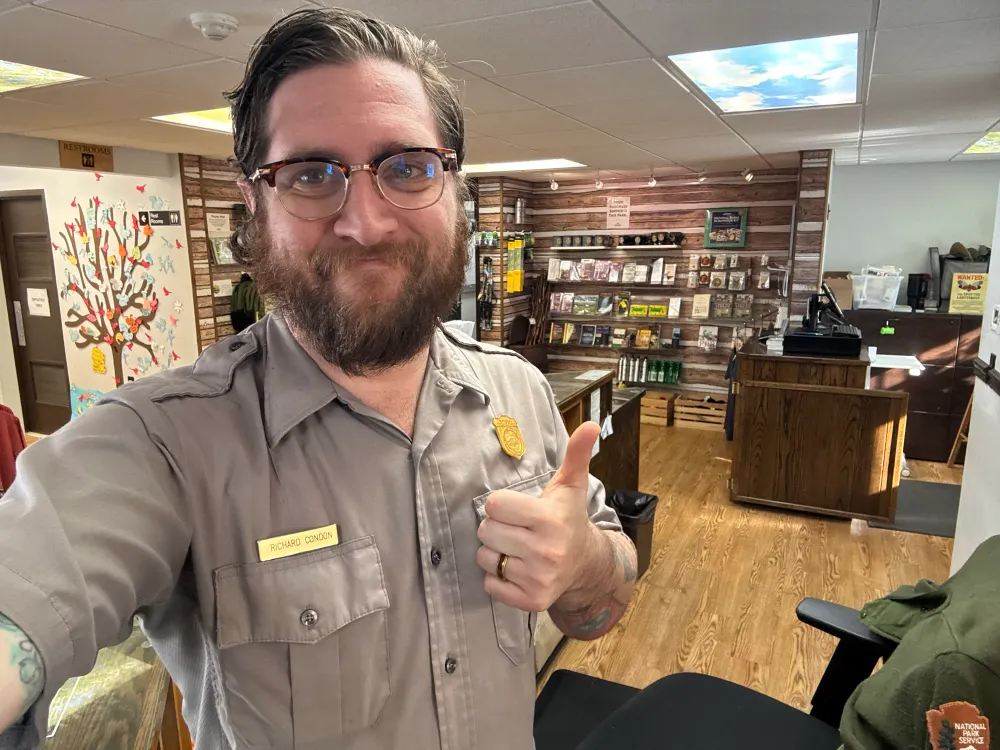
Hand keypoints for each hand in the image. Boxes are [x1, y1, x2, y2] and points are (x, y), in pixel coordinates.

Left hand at [476, 421, 601, 611]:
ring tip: (516, 548)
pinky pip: (489, 584)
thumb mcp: (571, 486)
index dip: (501, 504)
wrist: (586, 564)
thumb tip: (592, 424)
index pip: (494, 505)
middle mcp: (545, 551)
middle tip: (516, 528)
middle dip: (496, 527)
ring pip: (484, 557)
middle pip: (486, 530)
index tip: (518, 508)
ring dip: (494, 552)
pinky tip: (517, 568)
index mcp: (550, 519)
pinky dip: (497, 577)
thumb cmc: (568, 518)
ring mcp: (538, 579)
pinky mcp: (531, 601)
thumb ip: (576, 454)